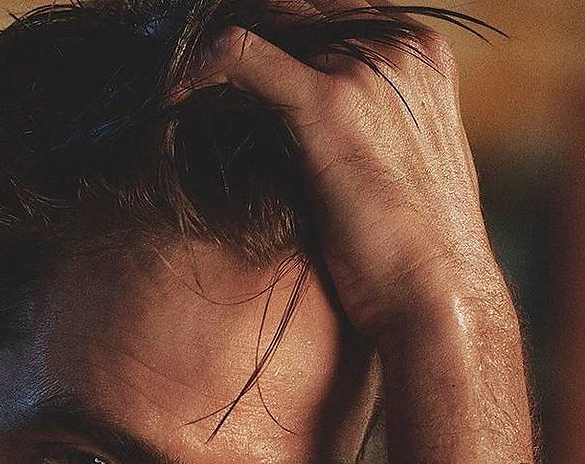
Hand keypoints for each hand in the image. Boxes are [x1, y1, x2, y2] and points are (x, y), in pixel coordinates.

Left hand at [188, 1, 505, 340]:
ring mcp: (365, 67)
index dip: (274, 34)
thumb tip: (303, 131)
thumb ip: (365, 124)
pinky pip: (243, 56)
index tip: (229, 71)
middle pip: (296, 7)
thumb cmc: (413, 249)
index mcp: (419, 50)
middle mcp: (396, 43)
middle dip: (242, 34)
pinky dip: (199, 70)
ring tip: (176, 85)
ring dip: (215, 52)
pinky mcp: (329, 102)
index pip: (330, 11)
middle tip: (187, 70)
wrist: (435, 292)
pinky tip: (170, 96)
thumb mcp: (396, 165)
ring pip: (266, 22)